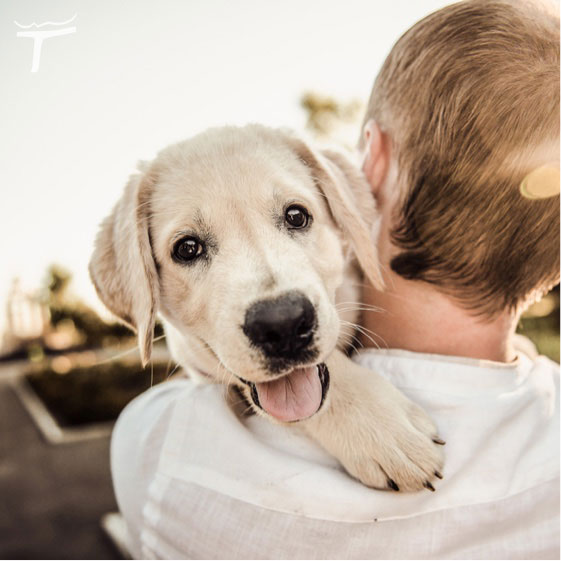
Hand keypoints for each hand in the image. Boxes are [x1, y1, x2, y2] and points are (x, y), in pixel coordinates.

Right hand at [301, 349, 444, 491]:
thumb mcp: (396, 396)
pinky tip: (388, 477)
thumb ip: (417, 418)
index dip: (436, 460)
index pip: (429, 454)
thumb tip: (436, 441)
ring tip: (409, 476)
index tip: (434, 457)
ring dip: (409, 482)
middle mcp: (387, 442)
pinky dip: (385, 481)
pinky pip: (375, 481)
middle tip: (426, 472)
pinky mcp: (352, 461)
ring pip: (399, 481)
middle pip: (418, 472)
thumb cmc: (361, 387)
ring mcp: (369, 454)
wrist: (323, 388)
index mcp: (400, 423)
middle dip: (426, 474)